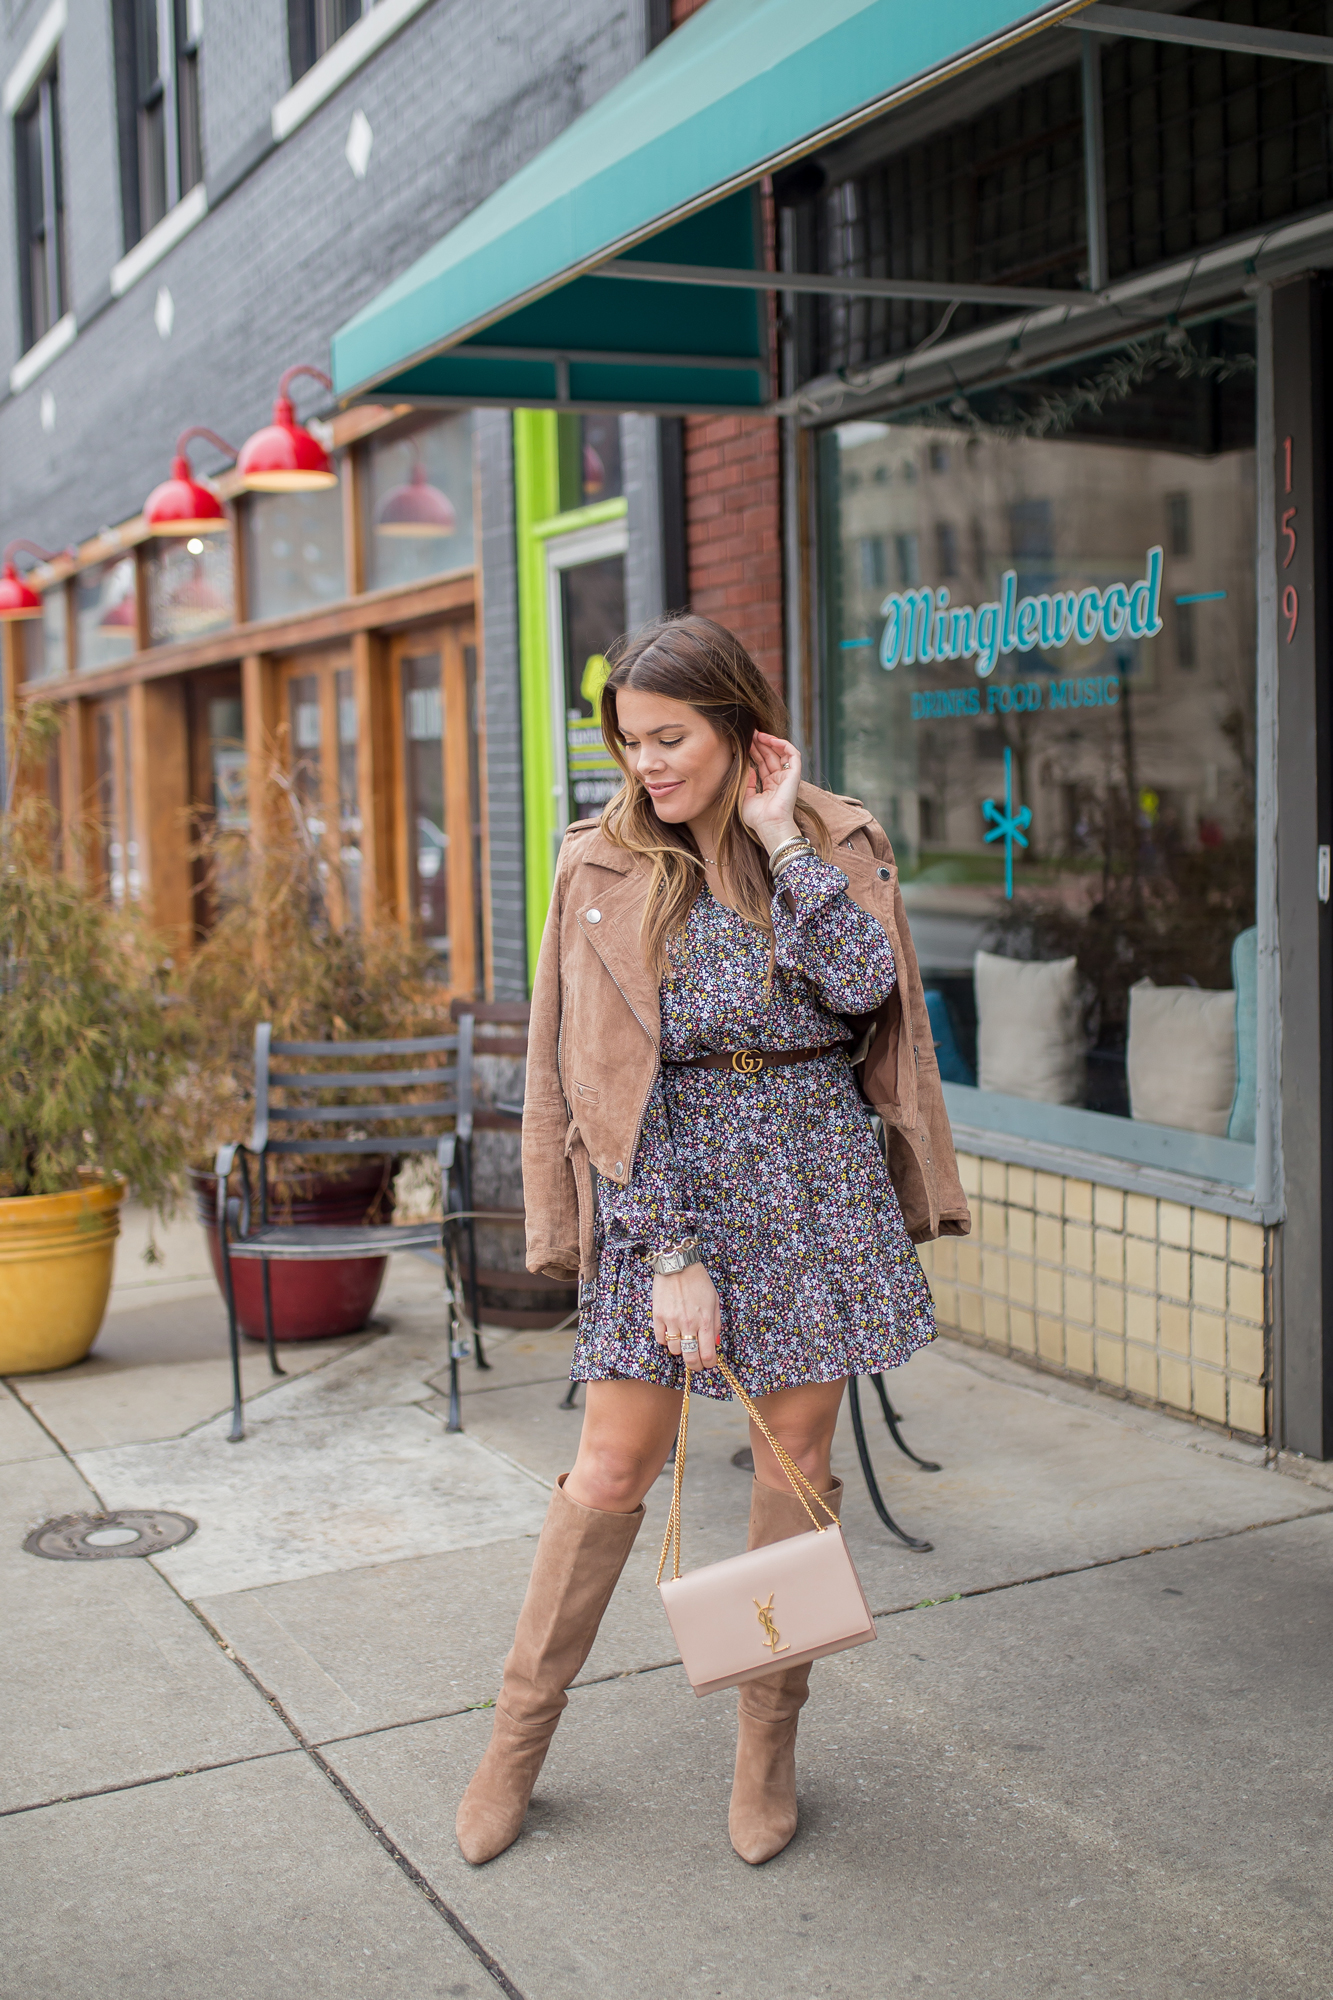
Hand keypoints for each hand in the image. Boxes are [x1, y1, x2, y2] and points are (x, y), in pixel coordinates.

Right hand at [652, 1262, 719, 1370]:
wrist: (678, 1265)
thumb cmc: (699, 1281)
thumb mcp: (714, 1301)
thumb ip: (716, 1324)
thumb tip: (715, 1343)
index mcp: (705, 1321)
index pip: (708, 1354)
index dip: (709, 1363)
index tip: (709, 1363)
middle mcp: (689, 1324)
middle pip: (690, 1357)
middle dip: (695, 1366)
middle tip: (697, 1365)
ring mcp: (672, 1321)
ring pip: (675, 1350)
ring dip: (680, 1349)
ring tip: (683, 1341)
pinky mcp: (658, 1316)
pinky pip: (661, 1339)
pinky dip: (666, 1340)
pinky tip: (671, 1333)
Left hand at [740, 731, 802, 853]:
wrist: (769, 824)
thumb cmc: (757, 817)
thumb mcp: (745, 797)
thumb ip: (747, 781)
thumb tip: (748, 767)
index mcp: (769, 785)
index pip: (762, 763)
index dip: (754, 751)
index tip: (745, 742)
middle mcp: (779, 780)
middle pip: (770, 755)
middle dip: (760, 743)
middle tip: (750, 733)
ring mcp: (787, 776)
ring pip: (781, 752)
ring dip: (770, 741)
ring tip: (758, 734)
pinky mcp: (794, 774)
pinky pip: (792, 754)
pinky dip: (783, 744)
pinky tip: (770, 739)